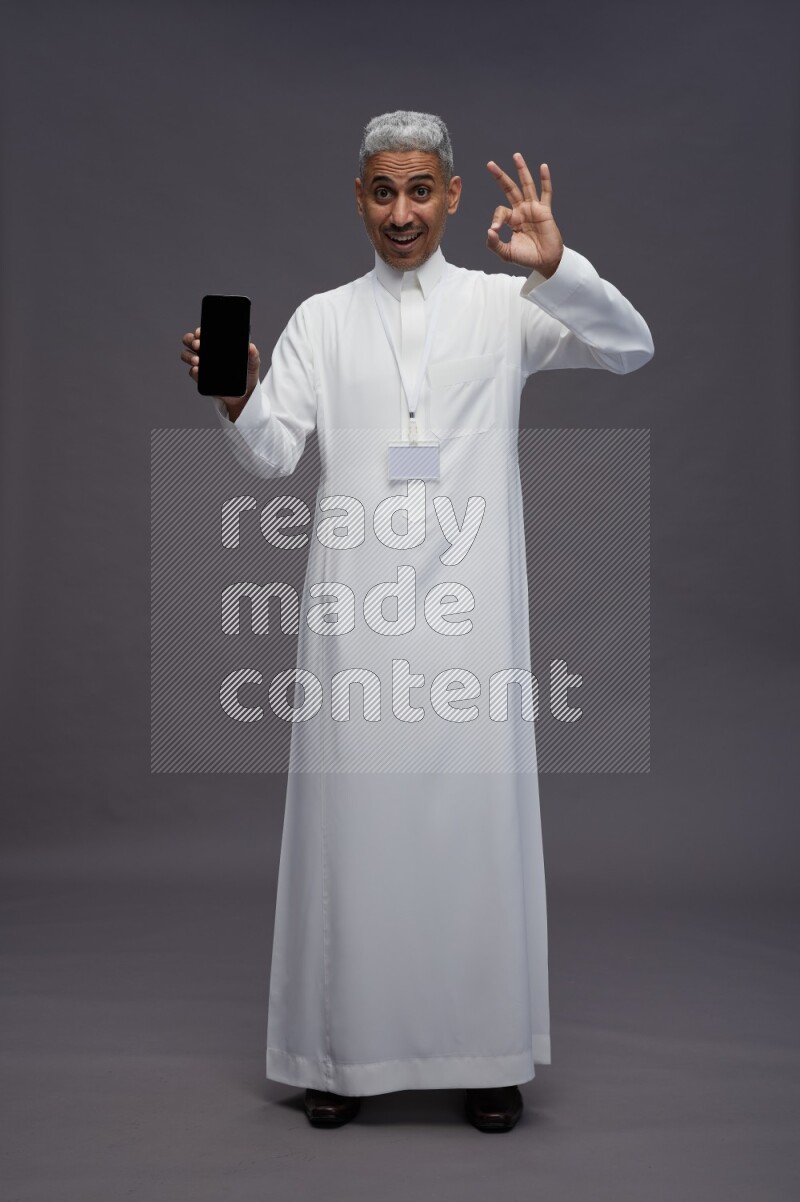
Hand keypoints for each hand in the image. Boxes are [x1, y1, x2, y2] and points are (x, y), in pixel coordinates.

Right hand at [180, 327, 260, 417]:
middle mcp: (205, 352)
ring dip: (189, 356)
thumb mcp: (252, 363)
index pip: (202, 334)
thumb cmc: (247, 374)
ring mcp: (202, 365)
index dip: (199, 331)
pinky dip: (193, 371)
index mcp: (216, 345)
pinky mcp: (200, 378)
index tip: (201, 333)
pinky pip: (192, 372)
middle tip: (198, 345)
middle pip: (189, 341)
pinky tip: (198, 370)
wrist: (245, 395)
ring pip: (186, 355)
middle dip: (191, 341)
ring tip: (197, 360)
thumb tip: (250, 347)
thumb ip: (253, 354)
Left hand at [486, 153, 562, 276]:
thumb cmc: (527, 258)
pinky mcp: (545, 211)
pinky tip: (543, 167)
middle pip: (509, 189)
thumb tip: (490, 230)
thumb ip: (495, 244)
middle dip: (500, 176)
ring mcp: (534, 209)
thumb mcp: (506, 254)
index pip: (500, 211)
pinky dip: (545, 180)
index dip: (496, 219)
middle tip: (490, 164)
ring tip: (516, 156)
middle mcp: (521, 211)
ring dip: (521, 170)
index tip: (496, 230)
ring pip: (527, 185)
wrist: (546, 262)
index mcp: (512, 220)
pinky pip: (546, 193)